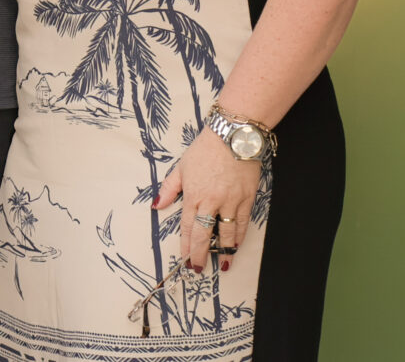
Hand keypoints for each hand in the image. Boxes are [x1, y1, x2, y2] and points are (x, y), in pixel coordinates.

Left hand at [153, 129, 261, 272]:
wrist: (232, 136)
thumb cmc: (205, 150)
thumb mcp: (181, 167)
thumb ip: (169, 188)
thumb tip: (157, 206)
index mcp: (193, 194)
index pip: (187, 226)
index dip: (186, 245)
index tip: (185, 259)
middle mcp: (211, 201)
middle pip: (204, 234)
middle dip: (200, 254)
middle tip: (199, 268)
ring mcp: (231, 201)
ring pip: (227, 232)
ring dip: (224, 250)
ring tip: (222, 264)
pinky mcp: (247, 199)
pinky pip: (243, 223)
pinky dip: (240, 236)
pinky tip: (236, 246)